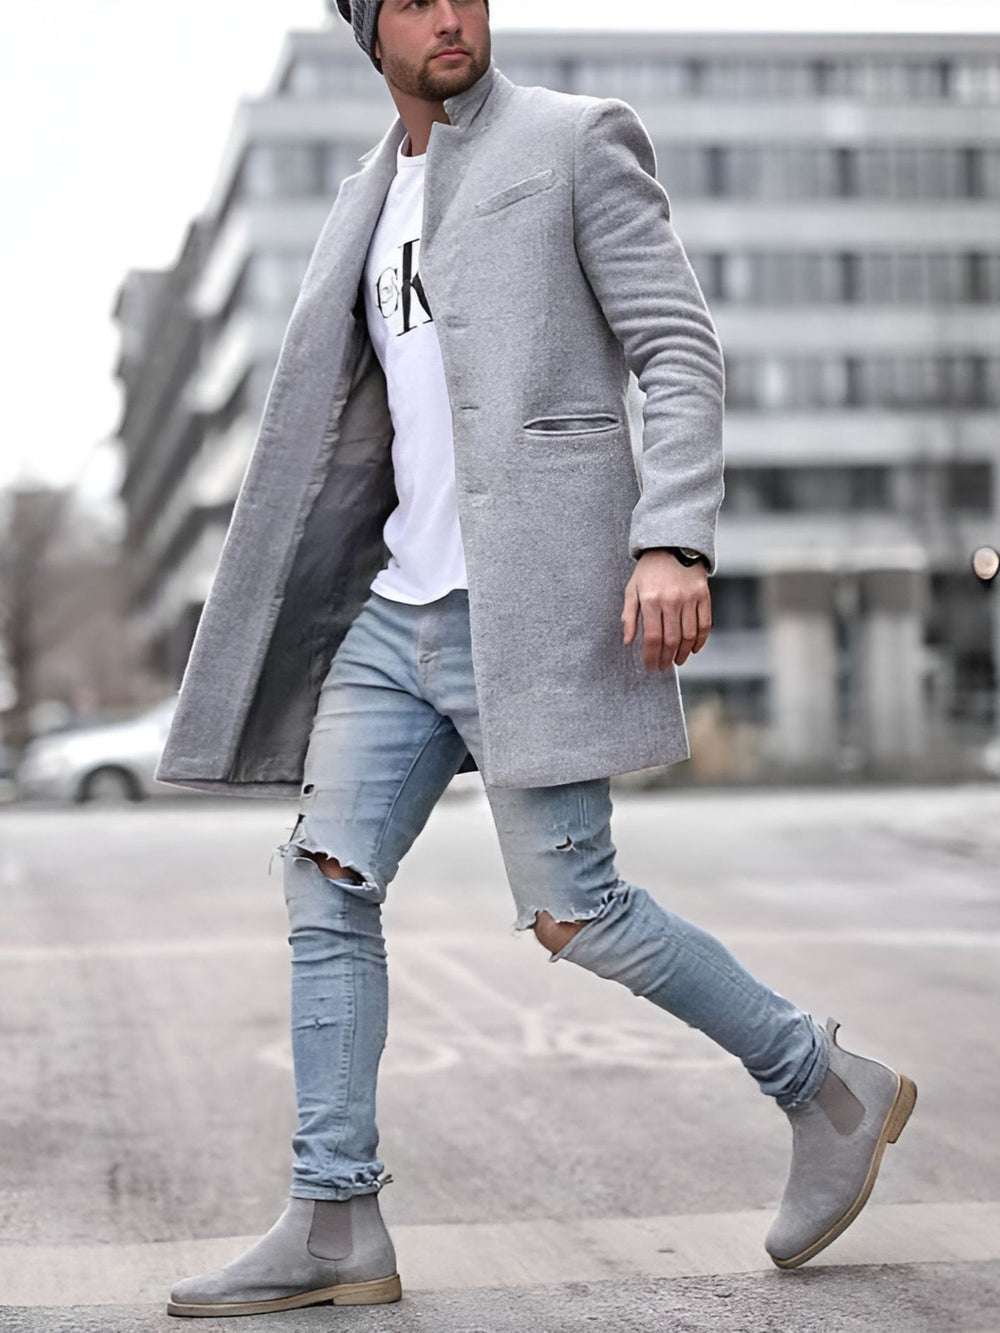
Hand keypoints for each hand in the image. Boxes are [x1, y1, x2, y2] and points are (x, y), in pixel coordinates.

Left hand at [621, 550, 711, 669]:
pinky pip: (704, 624)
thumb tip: (627, 642)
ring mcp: (689, 598)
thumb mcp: (632, 590)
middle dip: (666, 659)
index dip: (651, 656)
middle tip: (663, 667)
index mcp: (650, 600)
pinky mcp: (703, 596)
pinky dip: (700, 641)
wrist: (672, 546)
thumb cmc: (648, 571)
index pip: (652, 637)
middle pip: (671, 640)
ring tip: (677, 660)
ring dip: (683, 653)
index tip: (651, 665)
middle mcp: (671, 600)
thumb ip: (629, 616)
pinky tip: (693, 649)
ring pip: (689, 635)